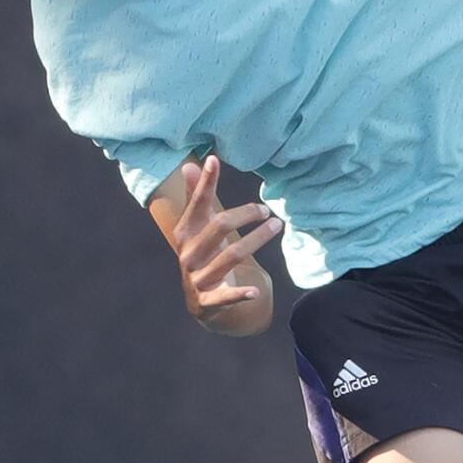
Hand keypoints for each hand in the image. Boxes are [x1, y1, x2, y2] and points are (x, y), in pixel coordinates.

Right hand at [172, 155, 281, 323]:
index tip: (214, 160)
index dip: (205, 182)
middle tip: (267, 209)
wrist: (198, 300)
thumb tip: (190, 165)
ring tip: (277, 225)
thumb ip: (196, 197)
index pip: (197, 203)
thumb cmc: (203, 252)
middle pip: (219, 225)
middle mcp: (188, 254)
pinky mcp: (208, 302)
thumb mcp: (198, 227)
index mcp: (184, 233)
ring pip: (231, 256)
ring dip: (257, 239)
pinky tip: (256, 292)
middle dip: (246, 214)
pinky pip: (226, 296)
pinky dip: (240, 294)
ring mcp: (197, 278)